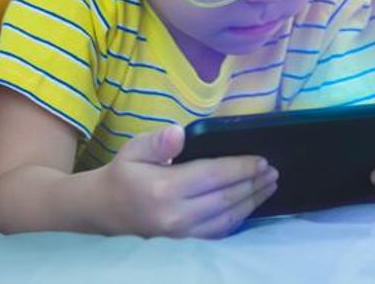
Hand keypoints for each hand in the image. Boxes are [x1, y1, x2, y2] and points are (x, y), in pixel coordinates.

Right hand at [97, 125, 278, 237]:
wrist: (100, 211)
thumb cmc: (122, 175)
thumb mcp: (134, 149)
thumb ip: (158, 142)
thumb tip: (178, 132)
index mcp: (165, 189)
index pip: (214, 176)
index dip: (241, 168)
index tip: (262, 160)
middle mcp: (175, 215)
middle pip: (226, 198)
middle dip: (253, 184)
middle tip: (274, 172)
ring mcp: (180, 234)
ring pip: (227, 219)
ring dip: (252, 202)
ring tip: (269, 186)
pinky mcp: (182, 243)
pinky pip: (217, 232)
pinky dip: (238, 219)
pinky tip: (250, 206)